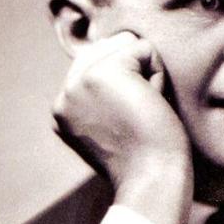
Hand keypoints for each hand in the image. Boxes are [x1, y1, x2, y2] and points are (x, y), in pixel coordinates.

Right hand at [52, 31, 192, 223]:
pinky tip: (152, 104)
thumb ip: (106, 94)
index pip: (96, 62)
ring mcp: (80, 81)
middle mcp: (65, 94)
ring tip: (145, 109)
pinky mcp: (103, 72)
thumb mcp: (114, 124)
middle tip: (141, 115)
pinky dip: (159, 74)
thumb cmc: (146, 157)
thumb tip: (126, 46)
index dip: (128, 81)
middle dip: (137, 74)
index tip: (130, 121)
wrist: (152, 178)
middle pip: (110, 47)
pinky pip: (145, 48)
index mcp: (63, 109)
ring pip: (128, 45)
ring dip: (148, 74)